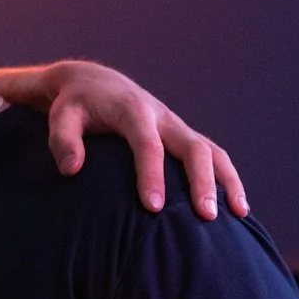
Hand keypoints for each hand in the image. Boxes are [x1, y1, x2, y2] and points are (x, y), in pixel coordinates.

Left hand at [35, 61, 246, 220]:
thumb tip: (71, 169)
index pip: (147, 145)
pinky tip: (237, 207)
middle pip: (192, 147)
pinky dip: (228, 177)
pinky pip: (213, 155)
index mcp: (132, 112)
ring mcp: (176, 126)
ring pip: (211, 151)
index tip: (154, 208)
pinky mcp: (182, 134)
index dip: (152, 175)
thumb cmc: (74, 106)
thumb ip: (62, 140)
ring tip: (237, 215)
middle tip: (205, 216)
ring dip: (226, 181)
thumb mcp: (61, 117)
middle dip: (201, 182)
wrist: (93, 83)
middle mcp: (161, 117)